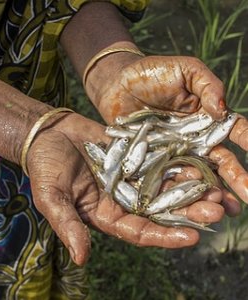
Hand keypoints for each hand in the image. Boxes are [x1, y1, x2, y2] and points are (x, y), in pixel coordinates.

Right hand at [25, 112, 223, 265]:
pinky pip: (157, 160)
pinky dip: (175, 162)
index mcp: (104, 213)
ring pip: (163, 186)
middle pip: (158, 210)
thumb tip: (81, 258)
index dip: (163, 236)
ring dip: (188, 188)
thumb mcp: (51, 197)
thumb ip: (67, 225)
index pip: (138, 231)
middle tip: (216, 211)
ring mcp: (129, 175)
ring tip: (215, 188)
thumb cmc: (45, 166)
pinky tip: (196, 162)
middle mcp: (121, 198)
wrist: (49, 134)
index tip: (191, 237)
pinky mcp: (133, 154)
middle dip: (186, 212)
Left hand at [86, 54, 247, 212]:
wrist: (117, 84)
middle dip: (235, 178)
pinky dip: (178, 192)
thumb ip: (207, 85)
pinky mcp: (152, 159)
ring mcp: (173, 151)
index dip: (247, 140)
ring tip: (224, 211)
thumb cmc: (151, 73)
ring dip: (211, 192)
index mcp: (204, 118)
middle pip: (219, 160)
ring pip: (197, 174)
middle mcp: (193, 139)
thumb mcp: (185, 70)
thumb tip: (222, 111)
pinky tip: (189, 207)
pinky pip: (168, 177)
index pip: (232, 130)